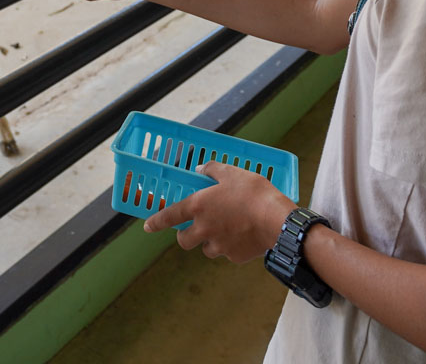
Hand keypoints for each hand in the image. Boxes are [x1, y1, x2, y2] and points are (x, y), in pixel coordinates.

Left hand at [142, 162, 297, 262]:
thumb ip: (212, 170)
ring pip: (206, 248)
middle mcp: (204, 228)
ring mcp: (219, 245)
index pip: (169, 216)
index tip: (147, 226)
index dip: (156, 221)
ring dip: (210, 242)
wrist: (277, 221)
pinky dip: (231, 247)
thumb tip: (200, 168)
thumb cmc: (254, 192)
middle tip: (195, 228)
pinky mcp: (234, 256)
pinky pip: (227, 253)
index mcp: (199, 206)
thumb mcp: (232, 172)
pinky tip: (244, 236)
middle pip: (184, 241)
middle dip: (186, 236)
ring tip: (226, 230)